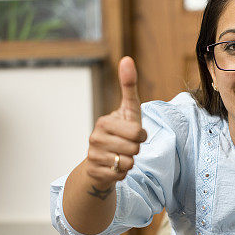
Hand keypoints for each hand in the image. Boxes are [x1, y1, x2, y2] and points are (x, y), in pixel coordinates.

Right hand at [85, 56, 146, 188]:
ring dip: (130, 162)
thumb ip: (128, 86)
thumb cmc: (120, 131)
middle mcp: (95, 138)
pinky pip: (121, 176)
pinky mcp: (95, 173)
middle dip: (136, 150)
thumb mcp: (128, 109)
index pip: (137, 133)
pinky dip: (122, 173)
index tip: (134, 133)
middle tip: (126, 146)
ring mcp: (93, 156)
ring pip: (128, 164)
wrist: (101, 159)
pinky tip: (114, 167)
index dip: (141, 135)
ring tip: (120, 155)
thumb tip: (127, 58)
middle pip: (134, 149)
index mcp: (104, 122)